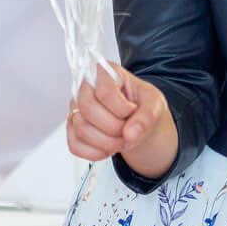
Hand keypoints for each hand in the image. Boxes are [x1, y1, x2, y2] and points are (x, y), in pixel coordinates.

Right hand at [67, 62, 177, 180]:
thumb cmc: (140, 104)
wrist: (135, 120)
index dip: (121, 108)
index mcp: (105, 73)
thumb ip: (148, 115)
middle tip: (126, 130)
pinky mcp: (72, 129)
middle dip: (113, 127)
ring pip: (81, 129)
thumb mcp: (154, 103)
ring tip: (120, 139)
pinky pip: (75, 146)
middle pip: (88, 109)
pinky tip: (108, 147)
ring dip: (106, 142)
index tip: (132, 111)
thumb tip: (131, 132)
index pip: (104, 91)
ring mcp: (76, 108)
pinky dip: (96, 152)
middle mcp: (85, 88)